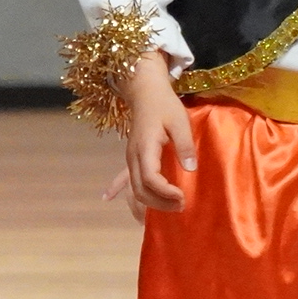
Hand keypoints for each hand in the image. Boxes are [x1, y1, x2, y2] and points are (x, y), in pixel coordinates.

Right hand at [117, 61, 194, 218]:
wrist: (145, 91)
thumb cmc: (164, 105)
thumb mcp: (180, 121)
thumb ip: (185, 145)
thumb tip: (190, 169)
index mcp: (145, 147)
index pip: (150, 178)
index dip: (164, 192)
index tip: (182, 196)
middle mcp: (133, 156)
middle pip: (140, 190)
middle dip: (160, 203)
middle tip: (181, 205)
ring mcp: (130, 158)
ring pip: (134, 189)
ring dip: (150, 202)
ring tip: (170, 207)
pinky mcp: (132, 158)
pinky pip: (124, 179)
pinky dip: (119, 191)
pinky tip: (106, 197)